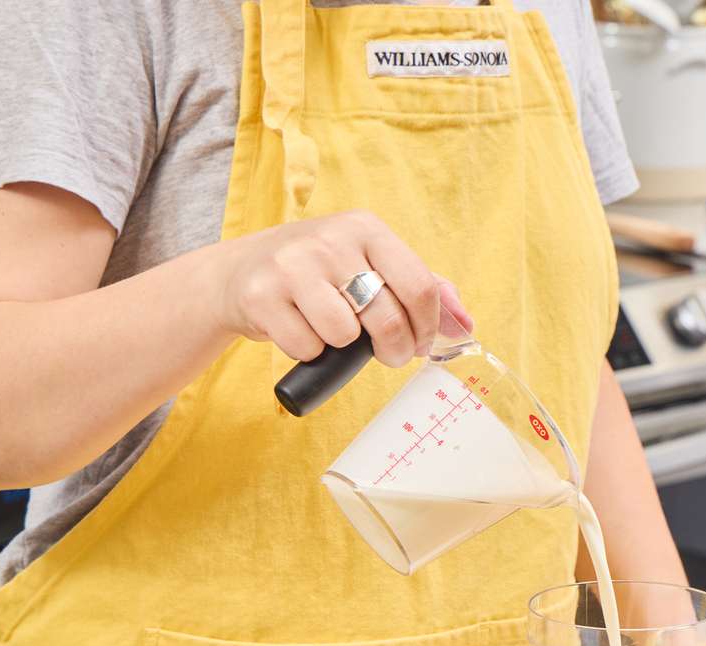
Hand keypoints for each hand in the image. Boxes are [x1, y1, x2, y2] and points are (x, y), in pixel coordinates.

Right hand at [216, 210, 468, 367]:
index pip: (419, 285)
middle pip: (386, 317)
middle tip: (388, 356)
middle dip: (395, 350)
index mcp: (366, 228)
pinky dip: (308, 351)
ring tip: (330, 329)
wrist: (240, 272)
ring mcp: (292, 265)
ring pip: (343, 335)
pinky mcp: (260, 294)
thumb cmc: (320, 275)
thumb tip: (465, 326)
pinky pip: (306, 346)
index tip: (421, 343)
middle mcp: (330, 239)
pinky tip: (299, 328)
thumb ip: (423, 290)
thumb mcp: (371, 266)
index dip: (427, 327)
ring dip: (342, 347)